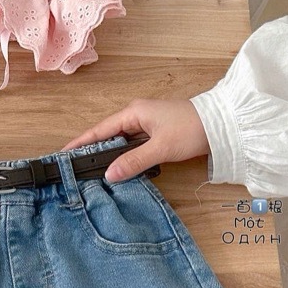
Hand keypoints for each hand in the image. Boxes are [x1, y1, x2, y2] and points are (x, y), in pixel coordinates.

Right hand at [63, 99, 209, 181]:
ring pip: (121, 140)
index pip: (99, 130)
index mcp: (133, 113)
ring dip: (110, 153)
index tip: (64, 153)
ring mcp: (147, 123)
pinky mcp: (157, 131)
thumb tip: (110, 174)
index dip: (81, 142)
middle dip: (92, 150)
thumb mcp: (160, 148)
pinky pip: (133, 143)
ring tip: (93, 169)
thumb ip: (133, 162)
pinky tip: (121, 166)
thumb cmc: (193, 129)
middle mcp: (137, 115)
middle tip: (76, 166)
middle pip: (107, 135)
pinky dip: (125, 154)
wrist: (222, 124)